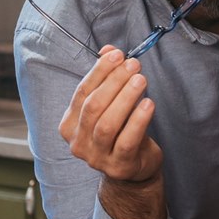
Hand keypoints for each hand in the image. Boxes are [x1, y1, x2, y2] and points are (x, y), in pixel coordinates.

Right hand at [59, 46, 162, 184]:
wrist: (133, 168)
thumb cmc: (120, 132)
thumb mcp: (111, 104)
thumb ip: (106, 78)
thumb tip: (108, 50)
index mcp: (70, 125)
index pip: (82, 93)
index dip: (99, 72)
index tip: (117, 55)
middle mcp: (78, 143)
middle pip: (93, 106)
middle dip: (114, 82)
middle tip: (133, 65)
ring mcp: (97, 158)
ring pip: (107, 123)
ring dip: (125, 98)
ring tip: (141, 80)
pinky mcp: (118, 166)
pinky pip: (127, 140)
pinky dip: (138, 120)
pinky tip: (148, 104)